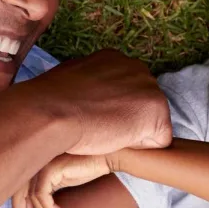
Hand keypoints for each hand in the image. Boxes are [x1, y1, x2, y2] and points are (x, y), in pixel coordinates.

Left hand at [11, 153, 115, 207]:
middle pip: (17, 190)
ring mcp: (42, 164)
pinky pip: (41, 194)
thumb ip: (47, 191)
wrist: (106, 156)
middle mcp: (36, 162)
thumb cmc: (87, 168)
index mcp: (36, 164)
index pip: (17, 187)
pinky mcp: (51, 168)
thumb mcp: (62, 182)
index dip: (16, 207)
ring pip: (32, 195)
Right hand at [27, 49, 170, 155]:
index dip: (111, 112)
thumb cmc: (50, 102)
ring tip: (103, 131)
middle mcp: (136, 67)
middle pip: (142, 107)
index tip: (91, 116)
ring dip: (132, 133)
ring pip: (151, 124)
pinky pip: (159, 141)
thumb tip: (84, 99)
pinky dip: (140, 147)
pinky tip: (115, 139)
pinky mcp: (157, 111)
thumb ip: (88, 86)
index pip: (125, 93)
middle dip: (126, 121)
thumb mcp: (69, 82)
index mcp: (114, 60)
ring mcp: (149, 87)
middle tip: (97, 126)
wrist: (50, 111)